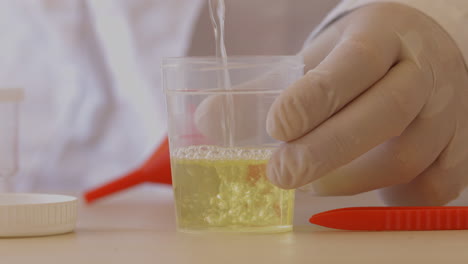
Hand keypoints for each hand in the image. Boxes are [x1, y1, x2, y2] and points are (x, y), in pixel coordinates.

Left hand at [266, 3, 467, 205]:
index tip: (276, 128)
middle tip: (281, 174)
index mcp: (382, 34)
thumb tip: (211, 118)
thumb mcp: (318, 55)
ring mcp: (450, 108)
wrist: (422, 52)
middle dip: (325, 152)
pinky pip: (434, 185)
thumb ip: (269, 86)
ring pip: (407, 158)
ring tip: (310, 184)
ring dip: (350, 181)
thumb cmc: (359, 58)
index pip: (353, 64)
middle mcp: (424, 69)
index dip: (313, 100)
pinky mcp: (461, 144)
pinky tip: (363, 186)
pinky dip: (394, 197)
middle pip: (384, 114)